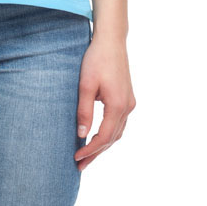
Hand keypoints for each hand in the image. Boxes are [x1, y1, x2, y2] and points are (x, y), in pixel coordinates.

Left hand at [74, 33, 135, 171]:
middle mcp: (127, 107)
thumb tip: (82, 136)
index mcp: (118, 106)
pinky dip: (109, 132)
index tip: (76, 157)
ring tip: (88, 155)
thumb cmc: (96, 59)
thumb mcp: (85, 85)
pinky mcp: (127, 96)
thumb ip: (84, 111)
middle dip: (96, 152)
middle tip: (80, 165)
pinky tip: (99, 135)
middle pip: (112, 138)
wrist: (111, 40)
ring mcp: (129, 102)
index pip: (104, 137)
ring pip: (118, 132)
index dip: (90, 150)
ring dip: (104, 144)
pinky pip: (119, 122)